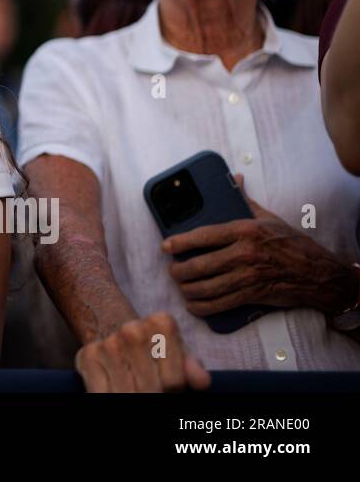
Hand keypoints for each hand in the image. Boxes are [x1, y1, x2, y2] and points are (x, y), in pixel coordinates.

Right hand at [74, 312, 210, 392]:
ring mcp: (108, 344)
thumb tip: (201, 381)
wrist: (113, 332)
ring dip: (132, 397)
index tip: (169, 385)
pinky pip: (103, 394)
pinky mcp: (87, 357)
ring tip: (135, 388)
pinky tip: (117, 389)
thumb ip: (191, 366)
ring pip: (127, 394)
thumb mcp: (177, 354)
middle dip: (153, 395)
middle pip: (151, 388)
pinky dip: (111, 397)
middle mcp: (132, 330)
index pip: (175, 380)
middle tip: (151, 389)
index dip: (174, 390)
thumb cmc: (152, 350)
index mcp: (161, 324)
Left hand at [164, 175, 356, 316]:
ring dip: (187, 289)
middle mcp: (243, 254)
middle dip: (178, 270)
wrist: (317, 273)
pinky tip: (194, 304)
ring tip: (181, 286)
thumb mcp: (268, 218)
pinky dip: (202, 307)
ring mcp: (247, 277)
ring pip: (206, 287)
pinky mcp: (252, 295)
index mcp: (244, 231)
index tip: (166, 245)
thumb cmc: (290, 243)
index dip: (180, 242)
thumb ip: (245, 200)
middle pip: (199, 265)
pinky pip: (220, 304)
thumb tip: (234, 177)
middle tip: (172, 270)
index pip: (203, 235)